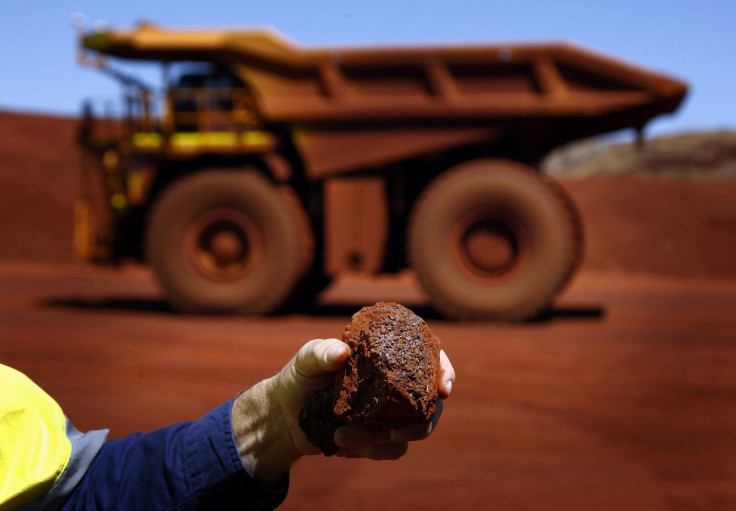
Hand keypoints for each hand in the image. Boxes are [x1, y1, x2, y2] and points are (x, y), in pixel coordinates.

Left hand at [231, 338, 454, 483]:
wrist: (285, 414)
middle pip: (430, 404)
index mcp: (390, 356)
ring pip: (410, 431)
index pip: (431, 359)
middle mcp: (397, 386)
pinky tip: (342, 441)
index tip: (443, 390)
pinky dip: (370, 450)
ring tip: (343, 435)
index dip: (445, 372)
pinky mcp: (381, 440)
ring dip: (381, 439)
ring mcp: (392, 414)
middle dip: (418, 423)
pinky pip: (392, 451)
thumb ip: (322, 352)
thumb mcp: (308, 359)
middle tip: (396, 433)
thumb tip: (341, 353)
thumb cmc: (301, 376)